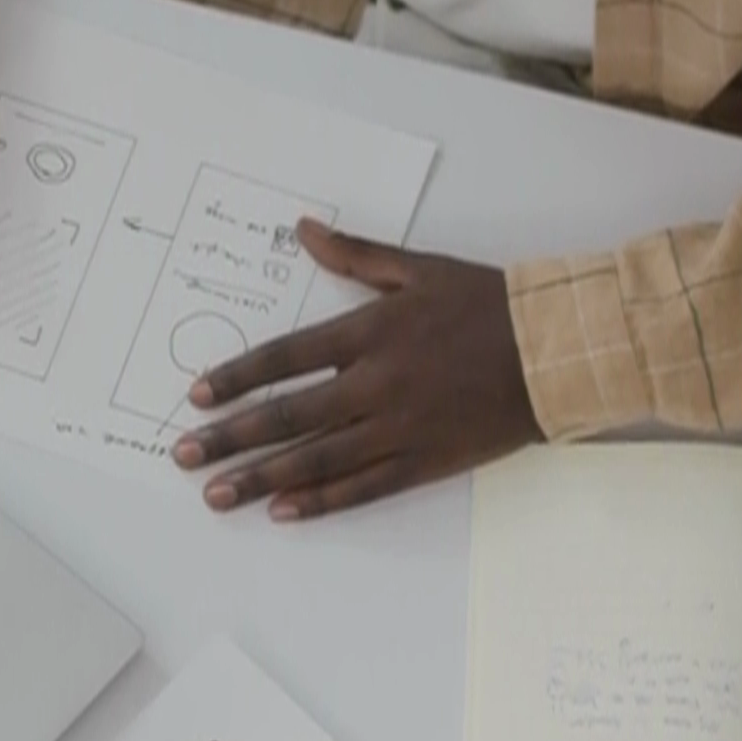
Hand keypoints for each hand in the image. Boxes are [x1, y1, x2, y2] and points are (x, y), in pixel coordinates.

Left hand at [173, 218, 539, 518]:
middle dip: (230, 437)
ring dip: (261, 478)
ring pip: (318, 459)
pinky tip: (283, 511)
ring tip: (216, 494)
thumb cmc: (490, 304)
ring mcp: (401, 428)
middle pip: (290, 415)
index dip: (237, 378)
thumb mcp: (419, 269)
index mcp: (372, 332)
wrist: (558, 351)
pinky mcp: (426, 461)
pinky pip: (364, 487)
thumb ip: (355, 255)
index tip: (198, 396)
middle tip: (183, 456)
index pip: (287, 358)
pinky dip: (322, 500)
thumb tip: (302, 230)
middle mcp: (378, 383)